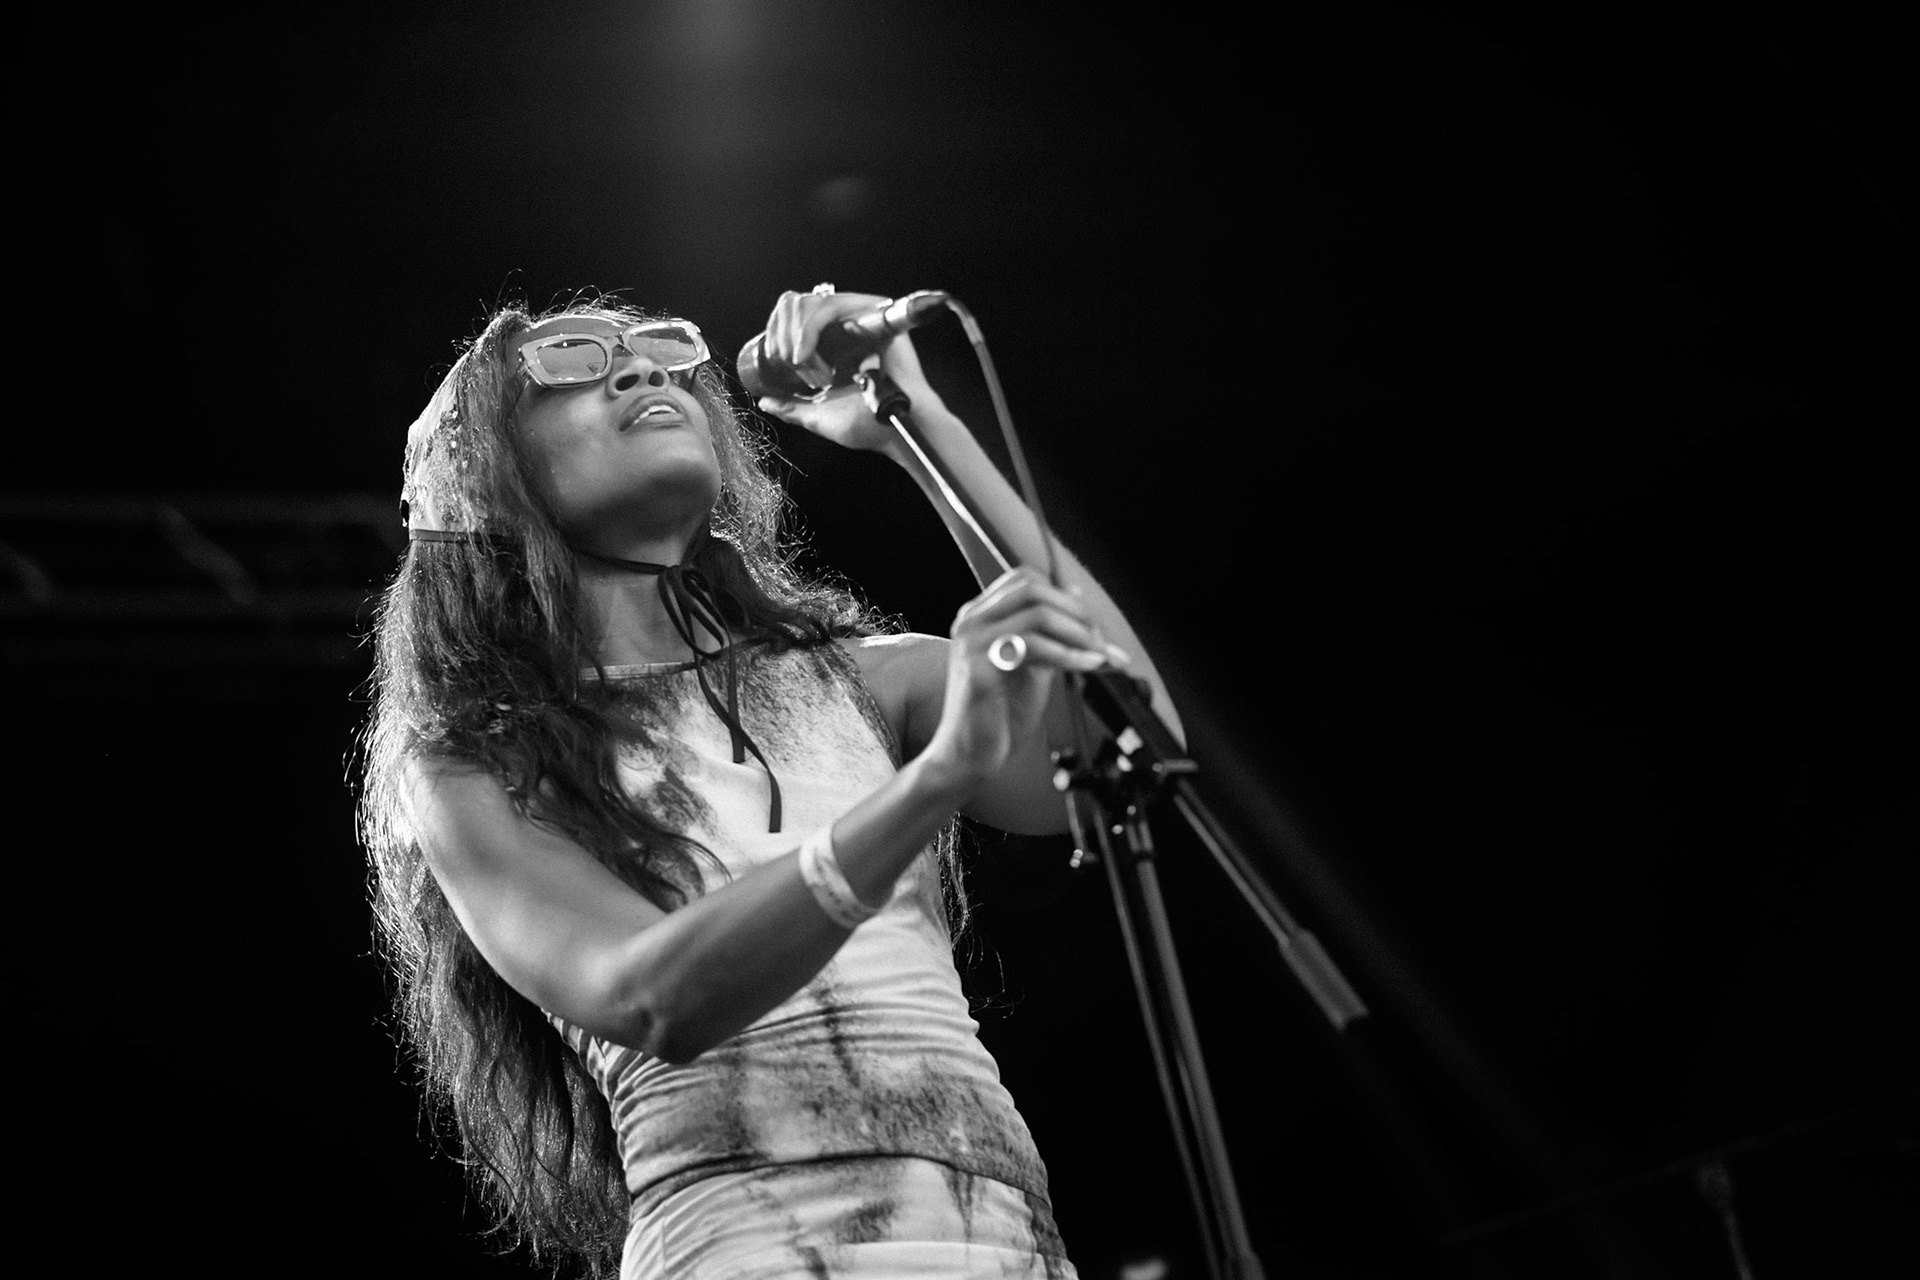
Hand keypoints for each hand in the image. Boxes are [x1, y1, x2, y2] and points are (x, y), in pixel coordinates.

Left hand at [750, 288, 939, 454]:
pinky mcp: (873, 312)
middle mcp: (846, 325)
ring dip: (795, 337)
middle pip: (795, 304)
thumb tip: (766, 400)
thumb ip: (793, 406)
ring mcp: (860, 316)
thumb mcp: (819, 415)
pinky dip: (808, 330)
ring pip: (807, 303)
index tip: (774, 361)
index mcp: (834, 342)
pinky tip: (805, 355)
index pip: (792, 316)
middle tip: (790, 367)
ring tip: (805, 368)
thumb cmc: (868, 425)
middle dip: (780, 335)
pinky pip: (828, 305)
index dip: (775, 331)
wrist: (896, 428)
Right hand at [922, 567, 1121, 789]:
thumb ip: (1051, 633)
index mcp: (981, 615)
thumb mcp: (1034, 664)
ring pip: (1037, 613)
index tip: (1093, 625)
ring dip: (1078, 633)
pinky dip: (1068, 654)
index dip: (1066, 596)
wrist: (970, 754)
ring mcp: (972, 640)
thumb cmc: (999, 714)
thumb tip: (1076, 596)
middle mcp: (971, 620)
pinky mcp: (978, 665)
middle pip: (1033, 589)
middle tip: (1101, 640)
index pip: (1026, 579)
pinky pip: (1033, 646)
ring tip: (1099, 655)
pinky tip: (1086, 666)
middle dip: (1076, 613)